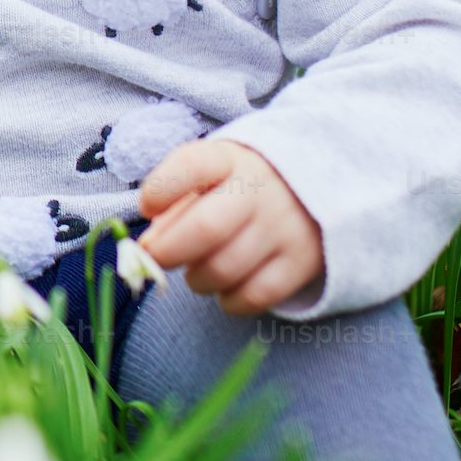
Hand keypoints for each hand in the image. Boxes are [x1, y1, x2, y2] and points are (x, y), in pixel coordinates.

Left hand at [136, 137, 324, 316]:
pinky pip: (253, 296)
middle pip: (207, 228)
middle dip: (168, 252)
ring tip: (198, 270)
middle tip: (158, 257)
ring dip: (197, 279)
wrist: (314, 187)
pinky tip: (225, 287)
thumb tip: (148, 248)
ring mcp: (284, 227)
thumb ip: (172, 204)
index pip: (192, 165)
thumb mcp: (207, 178)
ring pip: (224, 270)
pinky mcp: (301, 262)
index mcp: (228, 159)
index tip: (146, 206)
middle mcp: (260, 190)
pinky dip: (229, 300)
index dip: (162, 189)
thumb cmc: (238, 187)